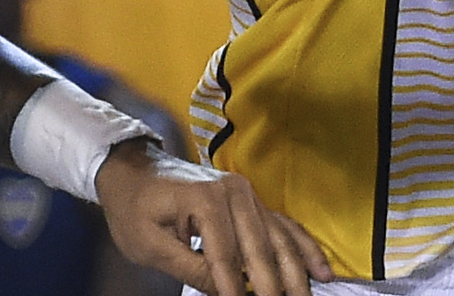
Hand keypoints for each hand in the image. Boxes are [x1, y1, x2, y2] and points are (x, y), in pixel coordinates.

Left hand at [94, 140, 331, 295]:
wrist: (133, 171)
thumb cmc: (134, 207)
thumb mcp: (151, 245)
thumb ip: (190, 268)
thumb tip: (224, 291)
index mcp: (205, 199)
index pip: (225, 256)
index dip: (235, 290)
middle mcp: (234, 191)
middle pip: (260, 247)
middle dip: (274, 285)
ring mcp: (246, 194)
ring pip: (279, 237)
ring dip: (297, 271)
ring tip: (310, 295)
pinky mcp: (251, 201)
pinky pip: (283, 225)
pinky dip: (303, 248)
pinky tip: (319, 270)